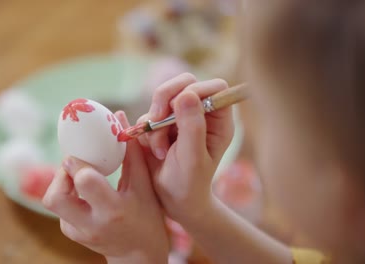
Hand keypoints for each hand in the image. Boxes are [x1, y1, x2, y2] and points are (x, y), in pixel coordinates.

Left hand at [43, 111, 168, 263]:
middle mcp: (91, 224)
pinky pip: (60, 206)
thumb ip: (131, 152)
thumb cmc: (147, 216)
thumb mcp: (145, 186)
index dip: (78, 162)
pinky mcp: (71, 233)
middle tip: (75, 163)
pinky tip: (86, 192)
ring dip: (63, 182)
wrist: (138, 254)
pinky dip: (69, 193)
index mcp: (113, 209)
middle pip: (54, 197)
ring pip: (53, 200)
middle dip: (61, 174)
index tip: (81, 151)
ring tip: (82, 175)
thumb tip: (118, 117)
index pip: (84, 181)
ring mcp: (78, 232)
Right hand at [138, 73, 233, 224]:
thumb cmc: (189, 183)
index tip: (179, 108)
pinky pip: (148, 114)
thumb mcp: (192, 157)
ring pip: (162, 98)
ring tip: (160, 150)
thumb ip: (192, 126)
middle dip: (165, 99)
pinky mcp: (160, 124)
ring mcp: (179, 117)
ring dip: (154, 122)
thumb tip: (187, 95)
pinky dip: (146, 131)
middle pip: (184, 83)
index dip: (196, 91)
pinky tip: (154, 151)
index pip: (214, 87)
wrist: (171, 200)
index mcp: (218, 121)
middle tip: (157, 119)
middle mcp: (200, 114)